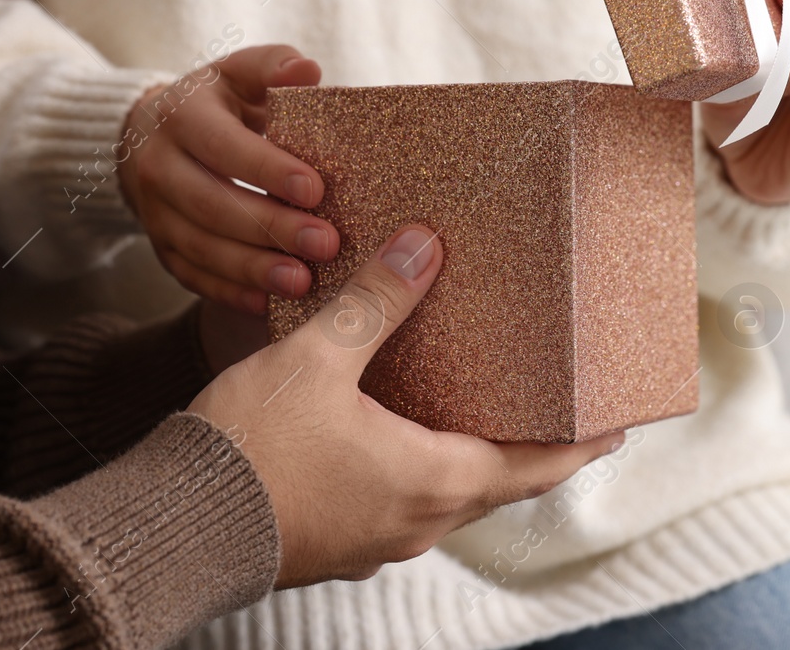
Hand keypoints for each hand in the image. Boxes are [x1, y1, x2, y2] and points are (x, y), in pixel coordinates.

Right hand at [119, 45, 339, 315]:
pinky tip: (270, 304)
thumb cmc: (216, 103)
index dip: (267, 169)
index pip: (223, 146)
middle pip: (213, 205)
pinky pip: (194, 277)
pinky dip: (232, 293)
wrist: (148, 136)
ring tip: (304, 281)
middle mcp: (159, 167)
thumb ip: (272, 67)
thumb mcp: (238, 73)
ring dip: (255, 268)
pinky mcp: (163, 248)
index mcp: (182, 117)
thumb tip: (308, 70)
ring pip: (202, 247)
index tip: (316, 190)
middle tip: (326, 243)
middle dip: (271, 227)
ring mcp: (156, 213)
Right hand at [188, 226, 622, 587]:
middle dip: (535, 449)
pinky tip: (403, 432)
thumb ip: (375, 303)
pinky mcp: (339, 542)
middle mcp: (415, 521)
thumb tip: (423, 246)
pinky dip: (426, 469)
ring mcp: (376, 539)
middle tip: (561, 411)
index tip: (618, 426)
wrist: (171, 528)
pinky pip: (404, 504)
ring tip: (488, 412)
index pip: (536, 467)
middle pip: (499, 484)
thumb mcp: (318, 361)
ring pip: (450, 497)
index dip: (580, 444)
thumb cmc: (249, 451)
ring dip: (478, 459)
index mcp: (431, 481)